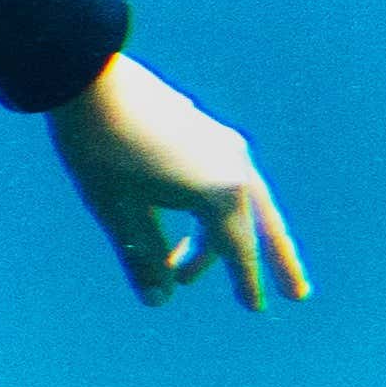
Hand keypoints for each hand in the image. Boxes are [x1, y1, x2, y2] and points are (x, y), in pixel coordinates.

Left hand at [46, 53, 311, 309]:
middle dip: (276, 261)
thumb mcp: (116, 210)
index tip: (254, 308)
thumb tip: (159, 300)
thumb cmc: (100, 149)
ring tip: (203, 271)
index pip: (237, 250)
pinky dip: (216, 209)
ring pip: (242, 202)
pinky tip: (196, 226)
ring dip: (229, 237)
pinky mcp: (206, 132)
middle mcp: (234, 167)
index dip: (245, 282)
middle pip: (261, 224)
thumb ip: (142, 256)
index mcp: (219, 193)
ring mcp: (224, 145)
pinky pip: (225, 180)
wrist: (88, 78)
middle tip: (297, 295)